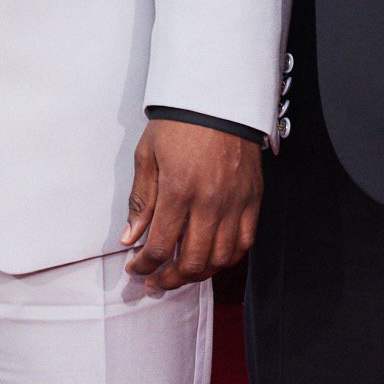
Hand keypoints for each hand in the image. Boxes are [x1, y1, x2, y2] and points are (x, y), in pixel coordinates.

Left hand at [122, 120, 262, 291]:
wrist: (218, 101)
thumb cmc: (179, 124)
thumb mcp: (148, 156)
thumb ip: (141, 200)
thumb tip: (130, 237)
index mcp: (178, 190)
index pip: (160, 246)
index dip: (145, 266)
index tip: (135, 269)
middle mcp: (209, 202)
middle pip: (192, 261)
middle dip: (169, 280)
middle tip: (155, 283)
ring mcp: (235, 203)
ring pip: (220, 259)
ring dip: (198, 274)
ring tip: (181, 275)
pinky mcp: (253, 200)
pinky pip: (244, 243)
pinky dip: (227, 259)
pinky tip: (212, 260)